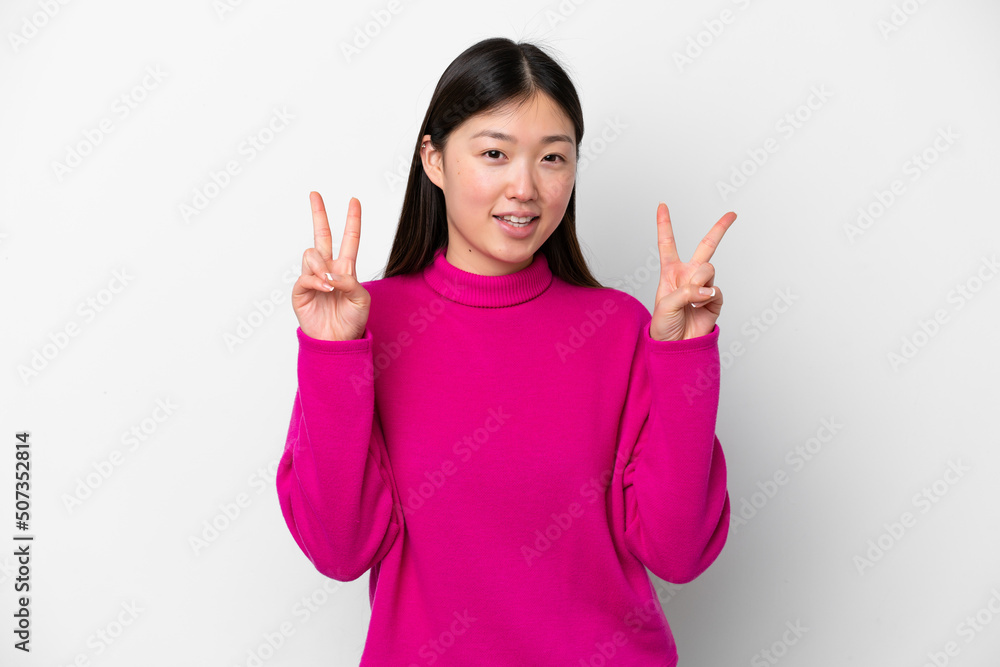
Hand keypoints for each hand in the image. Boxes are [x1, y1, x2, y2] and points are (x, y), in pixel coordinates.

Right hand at [291, 192, 370, 341]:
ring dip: (321, 265)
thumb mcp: (361, 299)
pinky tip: (325, 287)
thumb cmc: (352, 320)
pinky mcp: (301, 291)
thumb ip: (351, 281)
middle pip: (321, 235)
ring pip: (311, 254)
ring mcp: (312, 278)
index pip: (349, 239)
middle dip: (318, 214)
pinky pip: (305, 276)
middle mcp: (327, 269)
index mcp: (345, 268)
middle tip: (315, 194)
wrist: (338, 341)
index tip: (354, 201)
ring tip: (330, 283)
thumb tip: (333, 272)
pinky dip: (316, 280)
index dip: (352, 220)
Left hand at [649, 202, 735, 341]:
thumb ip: (686, 292)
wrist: (675, 347)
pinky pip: (716, 290)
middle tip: (732, 214)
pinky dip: (707, 297)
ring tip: (692, 298)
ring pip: (709, 269)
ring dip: (700, 281)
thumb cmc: (664, 326)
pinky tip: (700, 305)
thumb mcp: (666, 305)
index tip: (662, 205)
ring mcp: (704, 287)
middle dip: (720, 229)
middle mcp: (689, 276)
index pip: (667, 243)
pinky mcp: (715, 301)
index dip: (664, 224)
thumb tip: (708, 290)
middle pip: (707, 247)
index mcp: (671, 272)